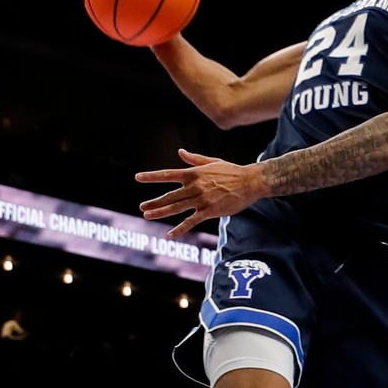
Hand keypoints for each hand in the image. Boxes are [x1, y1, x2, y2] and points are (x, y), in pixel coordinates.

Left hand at [135, 151, 270, 239]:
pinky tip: (170, 235)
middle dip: (154, 201)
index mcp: (194, 173)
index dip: (152, 176)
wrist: (250, 182)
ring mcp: (201, 199)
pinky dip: (180, 229)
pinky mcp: (209, 211)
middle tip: (142, 207)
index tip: (138, 178)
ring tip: (148, 216)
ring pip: (176, 208)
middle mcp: (195, 186)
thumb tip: (180, 152)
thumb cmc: (232, 171)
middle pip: (170, 195)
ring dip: (160, 212)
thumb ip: (194, 159)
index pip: (168, 174)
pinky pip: (191, 221)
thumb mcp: (212, 162)